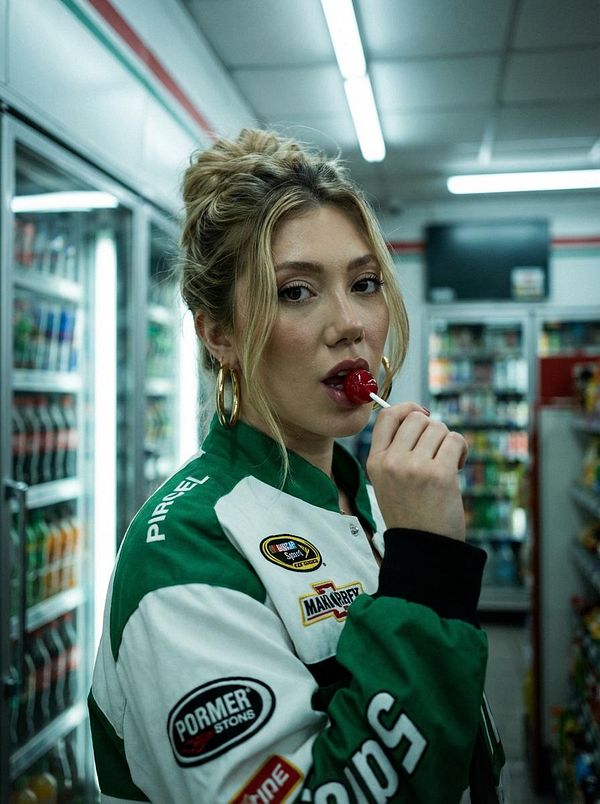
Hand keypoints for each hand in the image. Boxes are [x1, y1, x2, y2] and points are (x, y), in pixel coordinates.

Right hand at [366, 403, 467, 541]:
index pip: (386, 416)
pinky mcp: (439, 473)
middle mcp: (391, 461)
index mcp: (375, 461)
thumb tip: (421, 415)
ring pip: (438, 427)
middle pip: (417, 418)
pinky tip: (457, 467)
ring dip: (447, 441)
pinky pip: (455, 440)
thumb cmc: (411, 514)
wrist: (423, 549)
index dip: (407, 407)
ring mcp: (414, 467)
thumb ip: (396, 450)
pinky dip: (461, 450)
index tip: (421, 413)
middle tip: (437, 451)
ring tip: (446, 463)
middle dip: (433, 429)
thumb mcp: (388, 481)